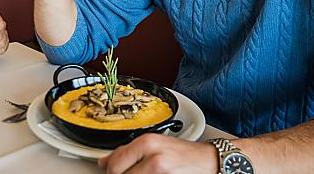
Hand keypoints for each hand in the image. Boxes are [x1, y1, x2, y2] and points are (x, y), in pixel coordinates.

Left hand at [98, 134, 217, 173]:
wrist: (210, 161)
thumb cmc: (183, 153)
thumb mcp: (153, 145)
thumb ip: (127, 152)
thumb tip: (103, 162)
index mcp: (146, 142)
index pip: (114, 164)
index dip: (111, 172)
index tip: (112, 172)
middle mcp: (153, 157)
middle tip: (132, 173)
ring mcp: (161, 172)